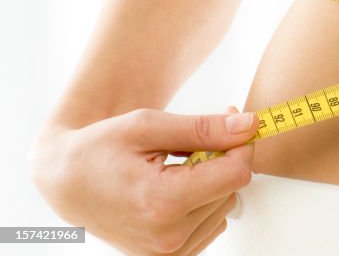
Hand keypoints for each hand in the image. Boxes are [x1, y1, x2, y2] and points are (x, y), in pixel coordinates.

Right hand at [30, 105, 260, 254]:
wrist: (65, 182)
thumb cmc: (100, 149)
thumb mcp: (148, 126)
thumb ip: (203, 129)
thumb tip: (249, 125)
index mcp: (162, 202)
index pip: (237, 174)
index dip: (241, 143)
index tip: (231, 119)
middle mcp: (166, 236)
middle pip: (233, 189)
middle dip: (224, 159)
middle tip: (195, 141)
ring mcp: (165, 254)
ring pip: (225, 206)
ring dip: (213, 182)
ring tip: (177, 167)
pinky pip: (210, 224)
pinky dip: (203, 202)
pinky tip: (176, 189)